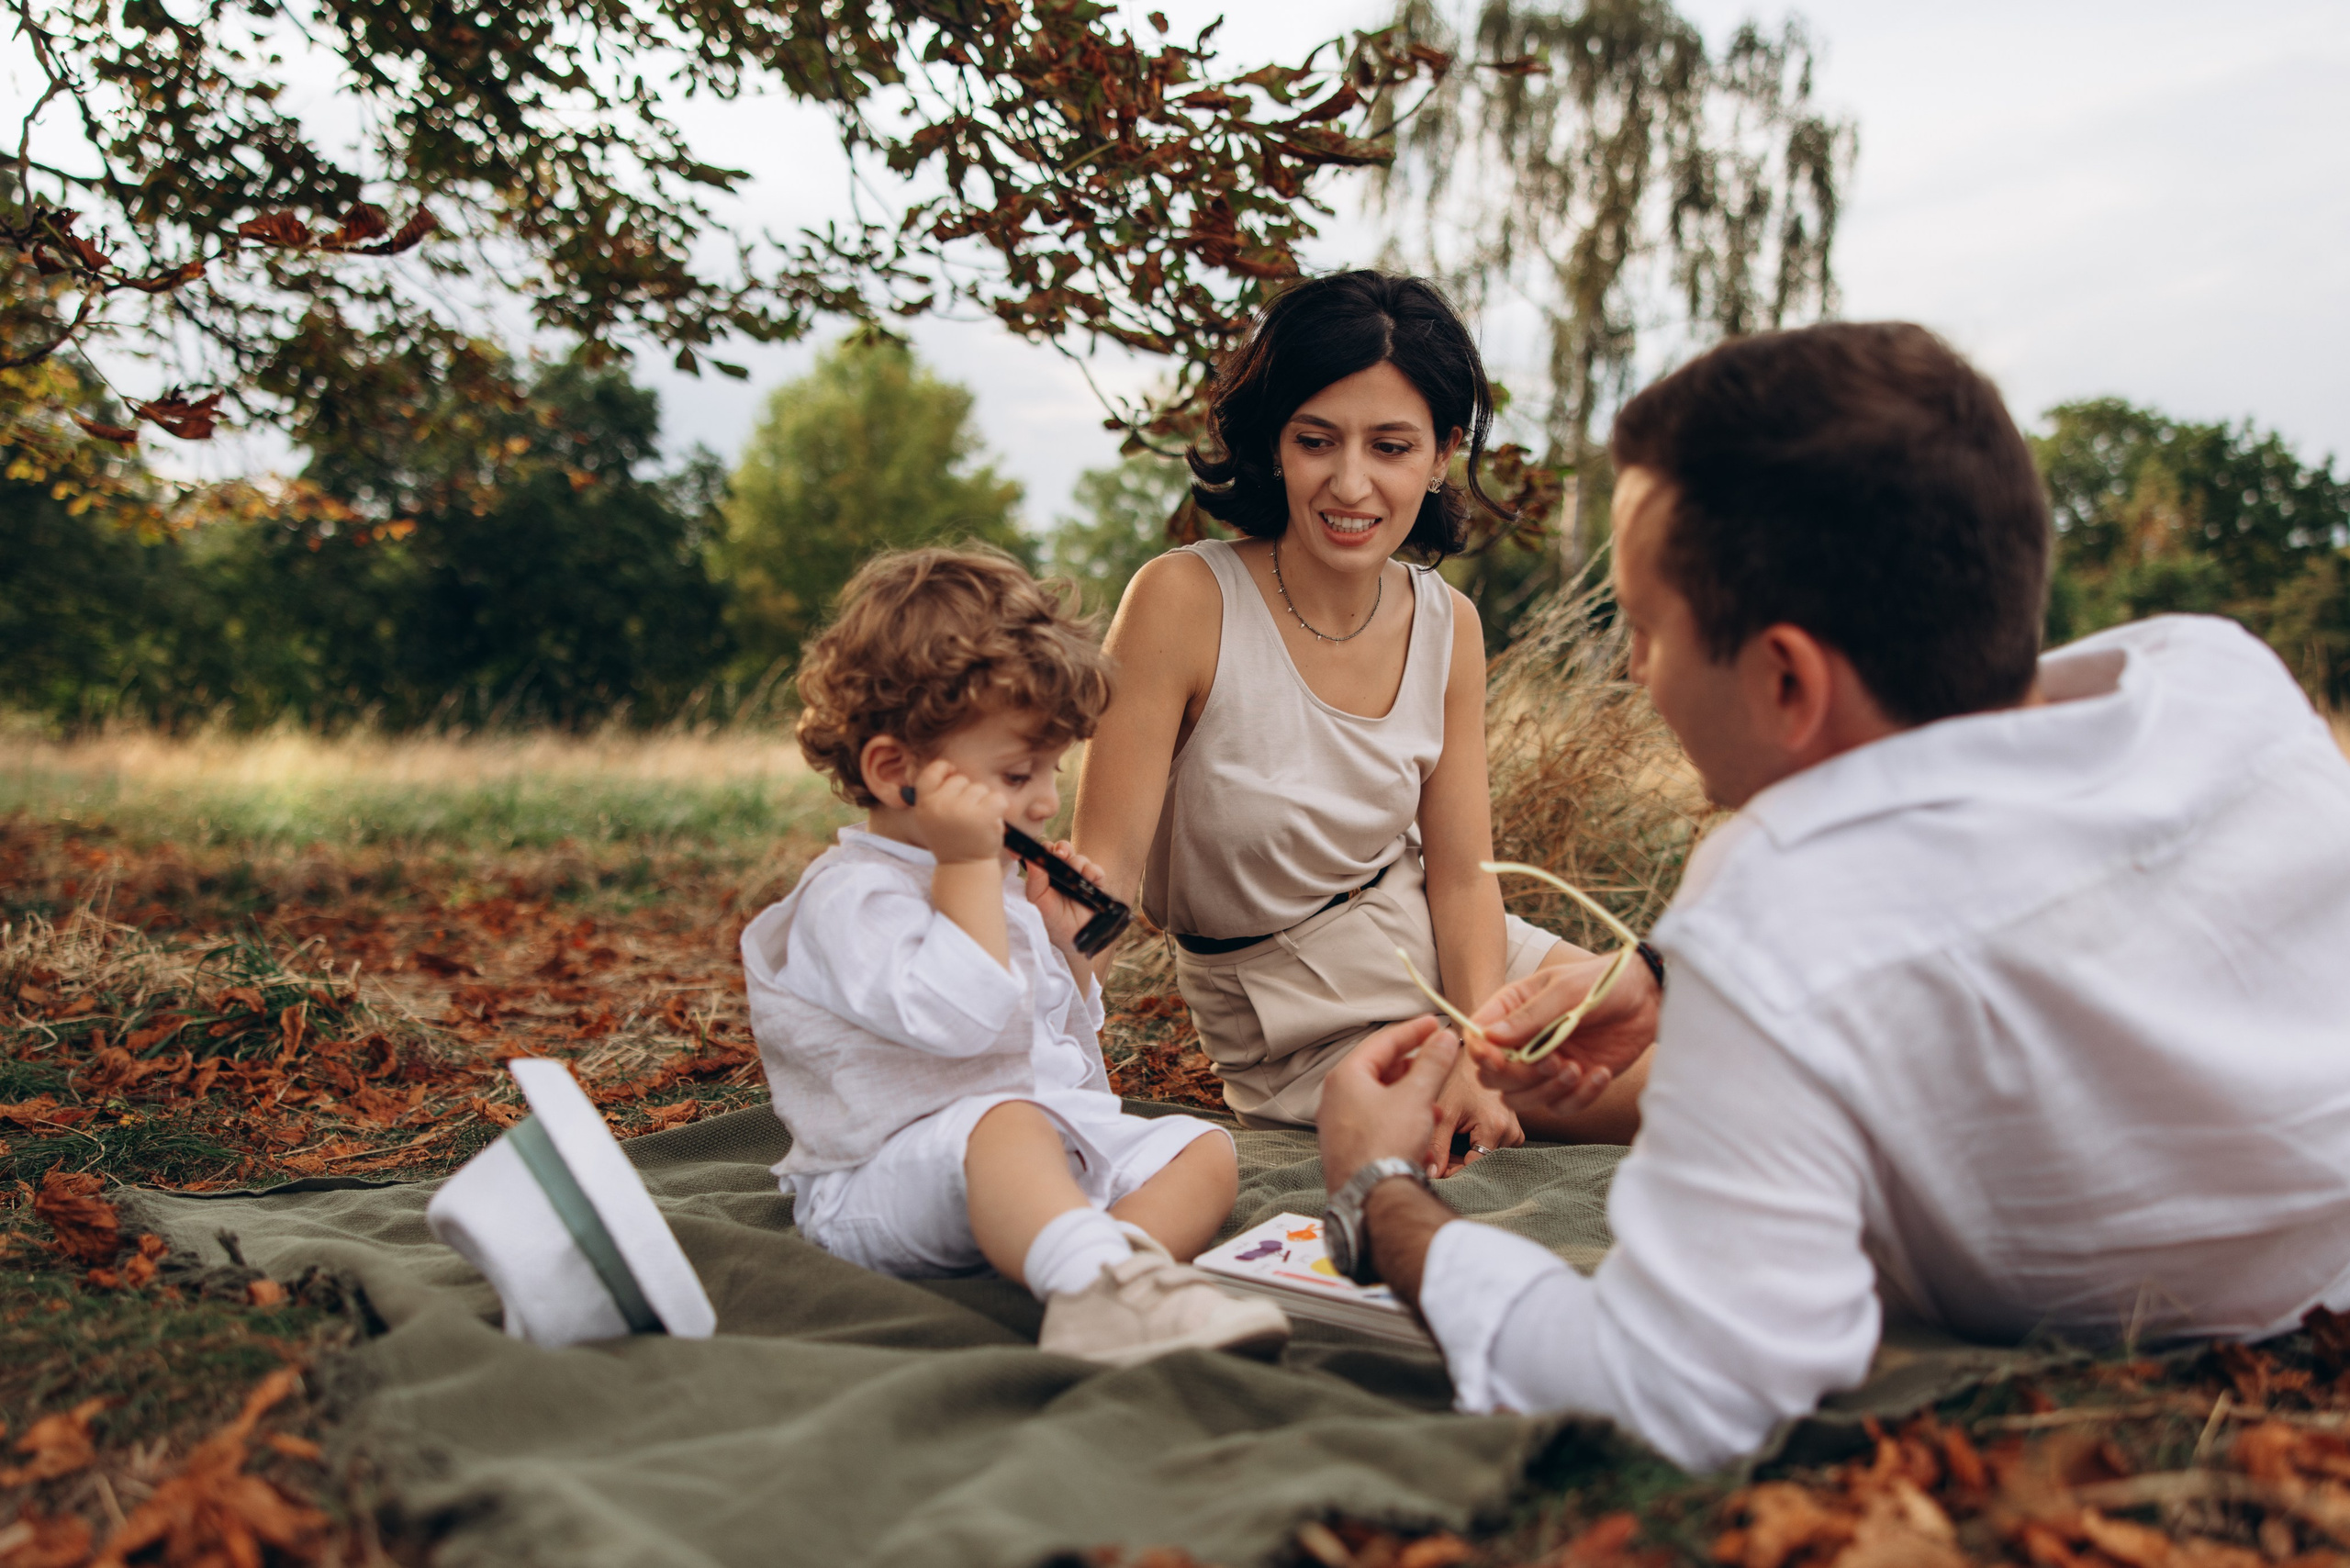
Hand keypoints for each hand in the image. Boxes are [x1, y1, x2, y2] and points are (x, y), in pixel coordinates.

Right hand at [909, 758, 1009, 865]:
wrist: (964, 868)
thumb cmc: (951, 839)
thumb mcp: (931, 818)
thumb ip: (934, 795)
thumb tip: (949, 766)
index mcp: (924, 804)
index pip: (932, 771)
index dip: (944, 769)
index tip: (952, 774)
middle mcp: (939, 805)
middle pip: (960, 779)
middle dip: (966, 794)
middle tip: (964, 819)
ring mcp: (961, 810)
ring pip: (979, 788)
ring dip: (982, 803)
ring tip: (976, 824)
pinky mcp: (983, 815)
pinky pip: (997, 797)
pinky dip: (998, 808)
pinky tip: (990, 823)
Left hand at [1022, 837, 1107, 959]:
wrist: (1074, 940)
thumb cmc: (1051, 921)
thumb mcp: (1037, 900)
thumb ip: (1034, 879)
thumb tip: (1032, 856)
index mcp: (1045, 875)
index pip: (1045, 852)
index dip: (1045, 847)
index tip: (1044, 850)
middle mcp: (1063, 873)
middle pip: (1063, 849)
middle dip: (1063, 848)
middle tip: (1061, 855)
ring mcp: (1080, 878)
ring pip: (1080, 858)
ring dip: (1078, 863)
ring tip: (1076, 877)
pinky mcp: (1096, 885)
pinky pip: (1096, 870)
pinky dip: (1094, 872)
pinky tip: (1089, 881)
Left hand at [1317, 1016, 1458, 1194]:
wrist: (1370, 1199)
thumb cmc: (1386, 1144)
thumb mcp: (1416, 1096)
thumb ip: (1432, 1063)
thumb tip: (1445, 1038)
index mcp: (1345, 1077)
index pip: (1382, 1042)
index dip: (1413, 1031)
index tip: (1435, 1024)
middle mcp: (1335, 1099)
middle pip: (1379, 1071)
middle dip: (1412, 1068)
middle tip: (1436, 1060)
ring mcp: (1338, 1126)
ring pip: (1380, 1101)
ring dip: (1410, 1099)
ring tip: (1434, 1104)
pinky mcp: (1346, 1149)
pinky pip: (1376, 1126)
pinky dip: (1400, 1124)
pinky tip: (1422, 1138)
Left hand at [1426, 1058, 1522, 1177]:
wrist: (1476, 1060)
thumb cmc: (1458, 1081)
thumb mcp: (1444, 1112)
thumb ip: (1438, 1146)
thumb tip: (1432, 1176)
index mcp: (1495, 1128)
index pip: (1475, 1167)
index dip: (1453, 1172)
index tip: (1434, 1169)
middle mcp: (1511, 1133)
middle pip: (1481, 1164)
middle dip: (1458, 1165)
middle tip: (1436, 1157)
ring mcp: (1516, 1132)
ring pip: (1487, 1158)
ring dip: (1466, 1157)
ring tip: (1448, 1143)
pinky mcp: (1515, 1131)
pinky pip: (1494, 1150)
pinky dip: (1476, 1148)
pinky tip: (1462, 1138)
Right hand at [1461, 953, 1659, 1115]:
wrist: (1648, 998)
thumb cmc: (1603, 983)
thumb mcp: (1566, 991)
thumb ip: (1529, 1016)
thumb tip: (1489, 1037)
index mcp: (1511, 1011)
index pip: (1477, 1039)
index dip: (1481, 1054)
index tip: (1498, 1059)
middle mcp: (1522, 1042)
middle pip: (1494, 1078)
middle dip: (1519, 1076)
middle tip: (1552, 1061)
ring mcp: (1546, 1066)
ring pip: (1522, 1100)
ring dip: (1546, 1091)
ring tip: (1576, 1069)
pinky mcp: (1572, 1084)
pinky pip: (1560, 1107)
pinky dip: (1579, 1098)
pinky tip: (1600, 1073)